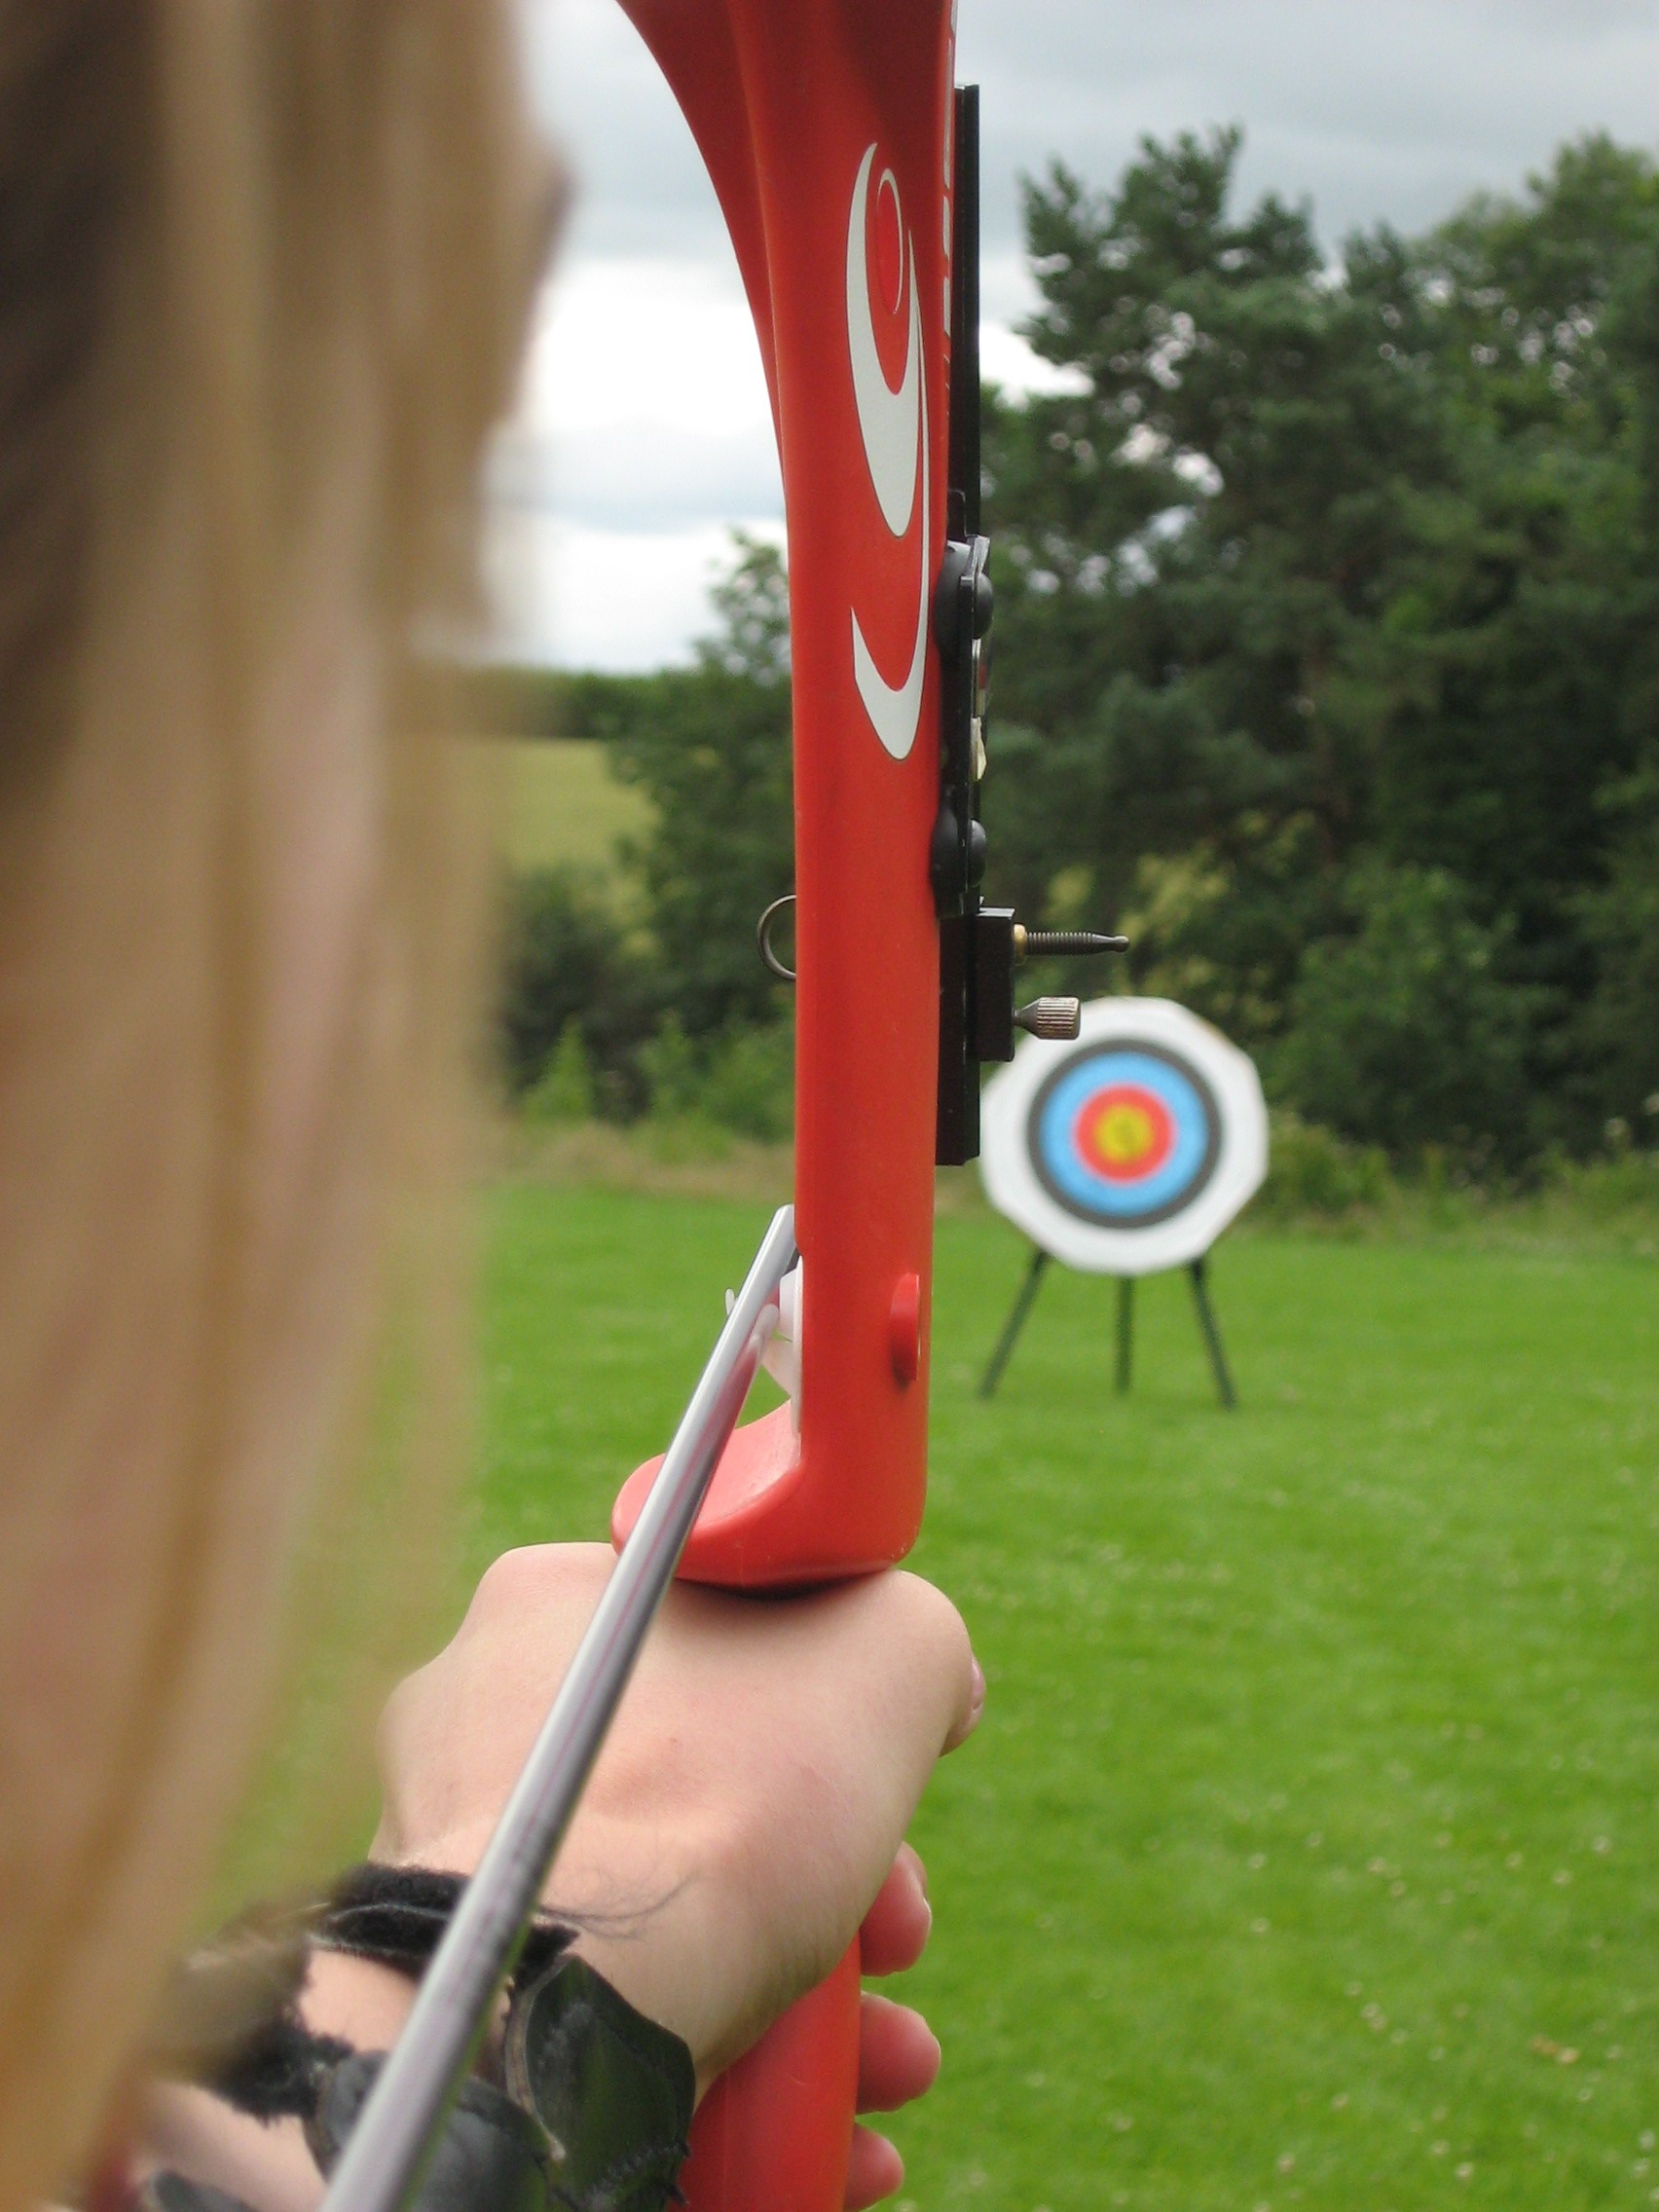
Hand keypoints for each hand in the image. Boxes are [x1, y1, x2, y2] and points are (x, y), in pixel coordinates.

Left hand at [369, 1545, 980, 2195]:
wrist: (581, 1996)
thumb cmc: (732, 1796)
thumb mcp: (887, 1649)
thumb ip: (917, 1639)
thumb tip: (932, 1685)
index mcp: (552, 1604)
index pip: (718, 1629)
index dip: (830, 1706)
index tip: (892, 1780)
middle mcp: (486, 1723)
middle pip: (715, 1787)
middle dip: (845, 1880)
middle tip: (901, 1935)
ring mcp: (472, 1863)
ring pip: (681, 1914)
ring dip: (820, 1997)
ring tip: (893, 2061)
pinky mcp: (482, 1985)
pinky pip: (628, 2008)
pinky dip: (744, 2067)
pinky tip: (842, 2136)